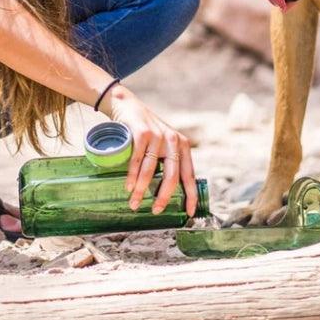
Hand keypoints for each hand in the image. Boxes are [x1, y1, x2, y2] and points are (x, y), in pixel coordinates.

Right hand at [105, 85, 196, 215]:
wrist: (127, 105)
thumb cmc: (145, 131)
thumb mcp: (163, 143)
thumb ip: (168, 160)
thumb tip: (168, 193)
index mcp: (183, 146)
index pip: (190, 175)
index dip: (191, 196)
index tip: (189, 214)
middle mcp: (173, 140)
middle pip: (172, 176)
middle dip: (163, 197)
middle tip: (155, 211)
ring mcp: (157, 136)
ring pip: (151, 170)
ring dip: (141, 190)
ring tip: (134, 203)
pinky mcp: (142, 133)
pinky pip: (137, 160)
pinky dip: (132, 176)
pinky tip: (129, 187)